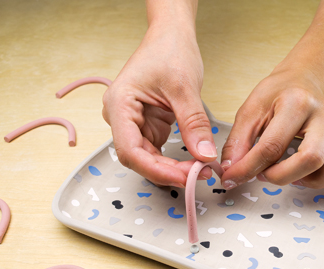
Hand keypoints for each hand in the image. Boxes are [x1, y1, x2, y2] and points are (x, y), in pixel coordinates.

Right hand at [102, 23, 216, 186]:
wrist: (171, 37)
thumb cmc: (169, 51)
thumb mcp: (185, 88)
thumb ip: (194, 124)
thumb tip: (204, 155)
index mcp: (119, 105)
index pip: (129, 150)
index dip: (155, 170)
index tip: (183, 177)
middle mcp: (120, 117)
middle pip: (138, 158)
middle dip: (167, 171)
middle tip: (197, 176)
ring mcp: (133, 123)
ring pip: (148, 158)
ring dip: (172, 168)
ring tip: (199, 170)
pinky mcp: (147, 125)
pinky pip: (158, 151)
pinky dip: (174, 160)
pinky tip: (192, 162)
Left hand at [219, 64, 323, 189]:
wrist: (303, 79)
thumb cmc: (277, 95)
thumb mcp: (250, 110)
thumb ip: (238, 142)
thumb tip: (230, 172)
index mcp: (297, 103)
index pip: (272, 146)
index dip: (248, 168)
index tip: (232, 178)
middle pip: (311, 158)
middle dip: (281, 176)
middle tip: (264, 175)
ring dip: (315, 180)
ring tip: (295, 176)